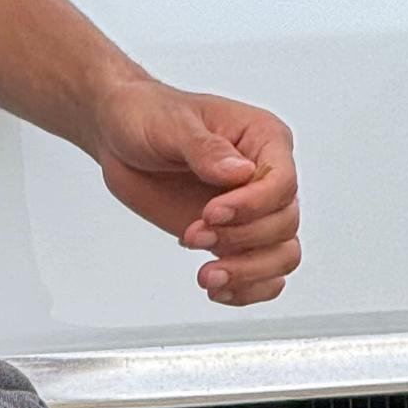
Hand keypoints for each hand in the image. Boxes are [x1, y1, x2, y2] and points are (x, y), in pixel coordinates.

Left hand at [90, 79, 300, 307]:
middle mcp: (265, 177)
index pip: (283, 182)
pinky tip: (217, 290)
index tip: (210, 214)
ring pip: (282, 254)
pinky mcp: (231, 238)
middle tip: (193, 235)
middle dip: (242, 240)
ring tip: (206, 277)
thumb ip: (205, 149)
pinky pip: (263, 274)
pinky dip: (247, 290)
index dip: (252, 206)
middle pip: (285, 224)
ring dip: (248, 272)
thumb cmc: (150, 117)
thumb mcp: (173, 124)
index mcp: (263, 140)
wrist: (122, 139)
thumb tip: (238, 173)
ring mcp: (251, 211)